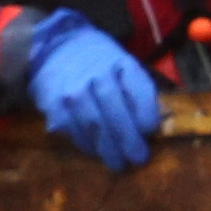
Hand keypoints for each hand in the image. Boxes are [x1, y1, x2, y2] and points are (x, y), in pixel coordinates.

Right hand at [19, 14, 162, 169]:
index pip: (139, 93)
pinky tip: (94, 151)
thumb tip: (157, 124)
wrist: (56, 47)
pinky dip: (85, 144)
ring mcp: (73, 90)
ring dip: (107, 149)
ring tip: (117, 162)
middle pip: (116, 115)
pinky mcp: (53, 104)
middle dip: (129, 141)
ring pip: (94, 127)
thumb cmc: (98, 61)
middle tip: (137, 159)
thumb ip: (139, 90)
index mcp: (120, 63)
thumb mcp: (124, 64)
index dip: (147, 117)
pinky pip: (72, 130)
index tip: (150, 133)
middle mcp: (96, 75)